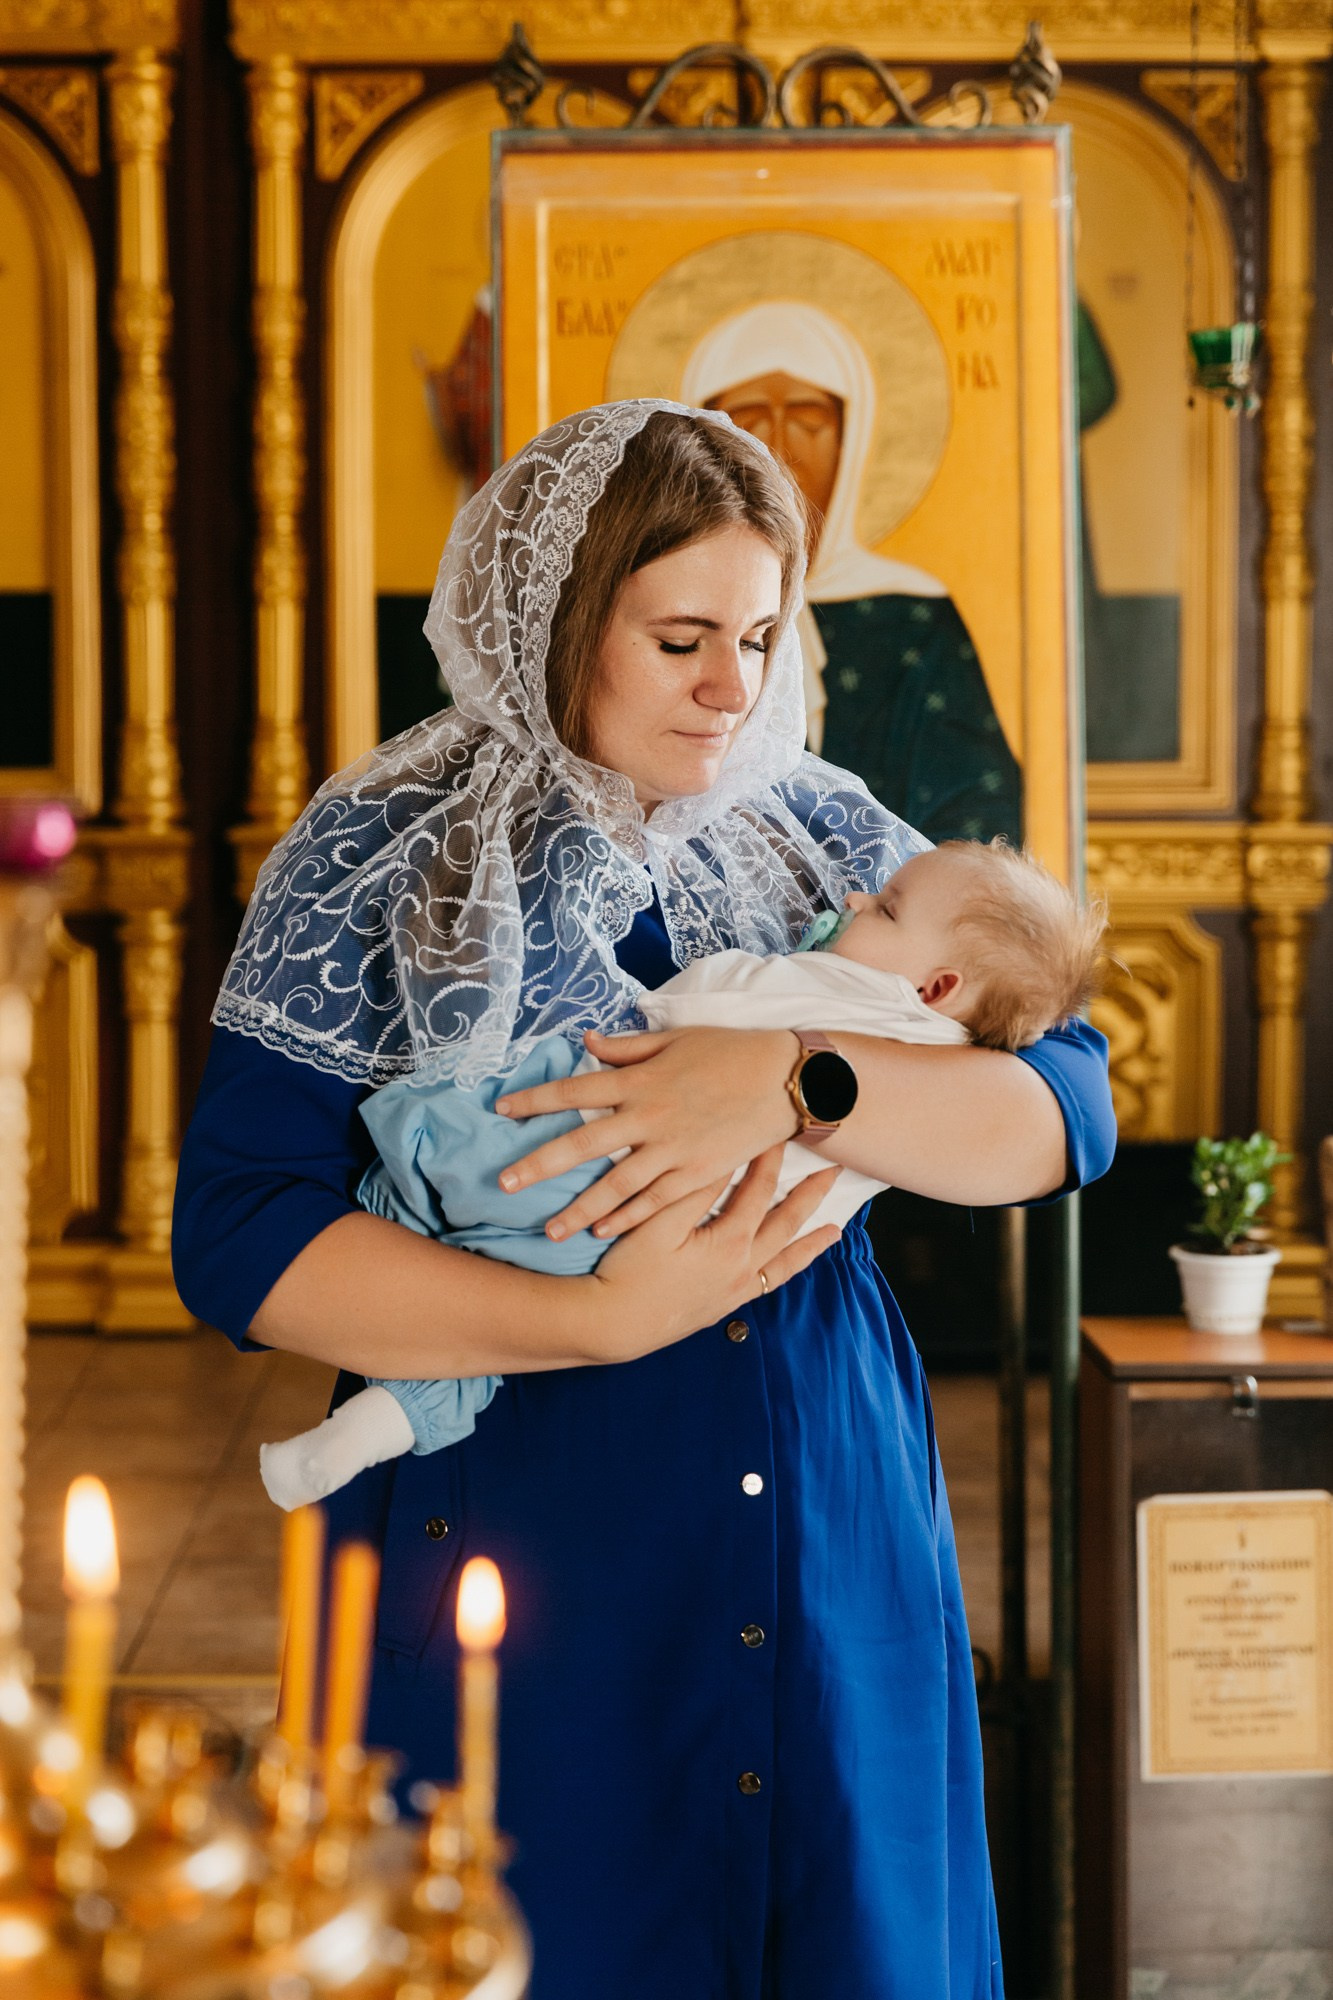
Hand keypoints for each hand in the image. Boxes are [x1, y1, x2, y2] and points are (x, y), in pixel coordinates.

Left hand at [495, 1026, 798, 1239]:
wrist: (786, 1080)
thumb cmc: (730, 1052)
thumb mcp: (676, 1040)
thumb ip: (628, 1047)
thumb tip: (587, 1044)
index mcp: (640, 1080)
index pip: (574, 1090)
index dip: (535, 1099)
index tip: (502, 1109)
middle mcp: (649, 1117)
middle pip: (581, 1144)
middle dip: (538, 1165)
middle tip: (503, 1183)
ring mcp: (673, 1150)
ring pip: (615, 1186)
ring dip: (578, 1209)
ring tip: (548, 1231)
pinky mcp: (697, 1173)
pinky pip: (655, 1202)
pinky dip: (627, 1218)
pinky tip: (602, 1231)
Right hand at [578, 1146, 840, 1362]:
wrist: (614, 1325)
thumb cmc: (629, 1270)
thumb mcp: (658, 1223)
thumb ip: (694, 1191)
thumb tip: (724, 1157)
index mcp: (730, 1243)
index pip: (760, 1190)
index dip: (771, 1159)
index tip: (781, 1132)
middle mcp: (743, 1268)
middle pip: (786, 1223)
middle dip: (811, 1195)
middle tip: (835, 1172)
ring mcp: (736, 1291)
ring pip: (785, 1261)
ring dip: (811, 1243)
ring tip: (835, 1231)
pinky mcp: (724, 1306)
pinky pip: (768, 1285)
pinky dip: (785, 1271)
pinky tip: (787, 1265)